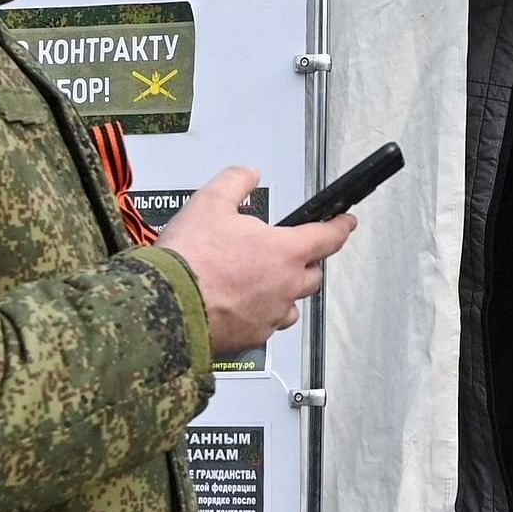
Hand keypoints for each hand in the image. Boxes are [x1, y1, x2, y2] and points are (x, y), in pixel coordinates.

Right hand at [156, 167, 354, 356]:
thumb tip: (249, 174)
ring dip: (282, 292)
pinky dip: (259, 314)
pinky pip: (266, 326)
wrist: (165, 305)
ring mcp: (270, 315)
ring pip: (291, 304)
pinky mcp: (252, 337)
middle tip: (284, 253)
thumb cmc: (190, 258)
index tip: (347, 223)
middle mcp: (285, 287)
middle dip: (306, 263)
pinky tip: (236, 304)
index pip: (328, 238)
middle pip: (313, 275)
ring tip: (255, 280)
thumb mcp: (209, 202)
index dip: (340, 227)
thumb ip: (236, 182)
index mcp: (285, 252)